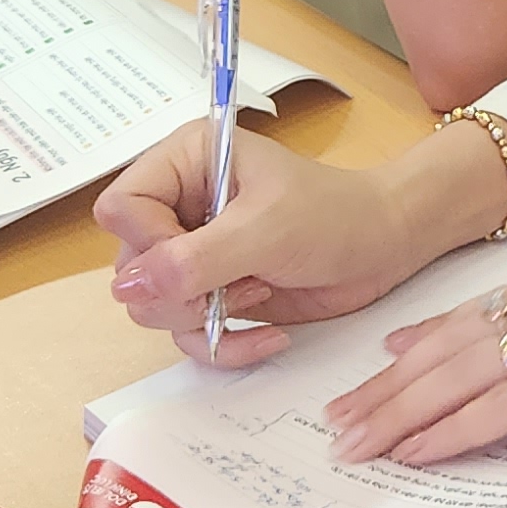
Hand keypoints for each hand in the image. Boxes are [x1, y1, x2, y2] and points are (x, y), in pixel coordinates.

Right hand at [98, 122, 503, 361]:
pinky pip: (188, 334)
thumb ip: (192, 260)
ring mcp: (195, 254)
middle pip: (129, 265)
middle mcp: (180, 206)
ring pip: (152, 307)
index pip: (120, 208)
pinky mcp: (214, 293)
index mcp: (185, 162)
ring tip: (257, 292)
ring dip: (204, 316)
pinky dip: (224, 345)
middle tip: (237, 281)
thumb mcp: (264, 231)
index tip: (197, 256)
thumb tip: (126, 287)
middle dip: (180, 290)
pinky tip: (267, 337)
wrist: (386, 246)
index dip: (148, 243)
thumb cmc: (336, 216)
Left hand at [324, 240, 506, 465]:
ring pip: (458, 375)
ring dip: (399, 411)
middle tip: (341, 416)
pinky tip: (414, 453)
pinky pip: (497, 407)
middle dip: (390, 383)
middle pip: (452, 345)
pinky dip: (449, 431)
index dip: (427, 337)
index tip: (387, 355)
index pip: (483, 313)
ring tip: (354, 441)